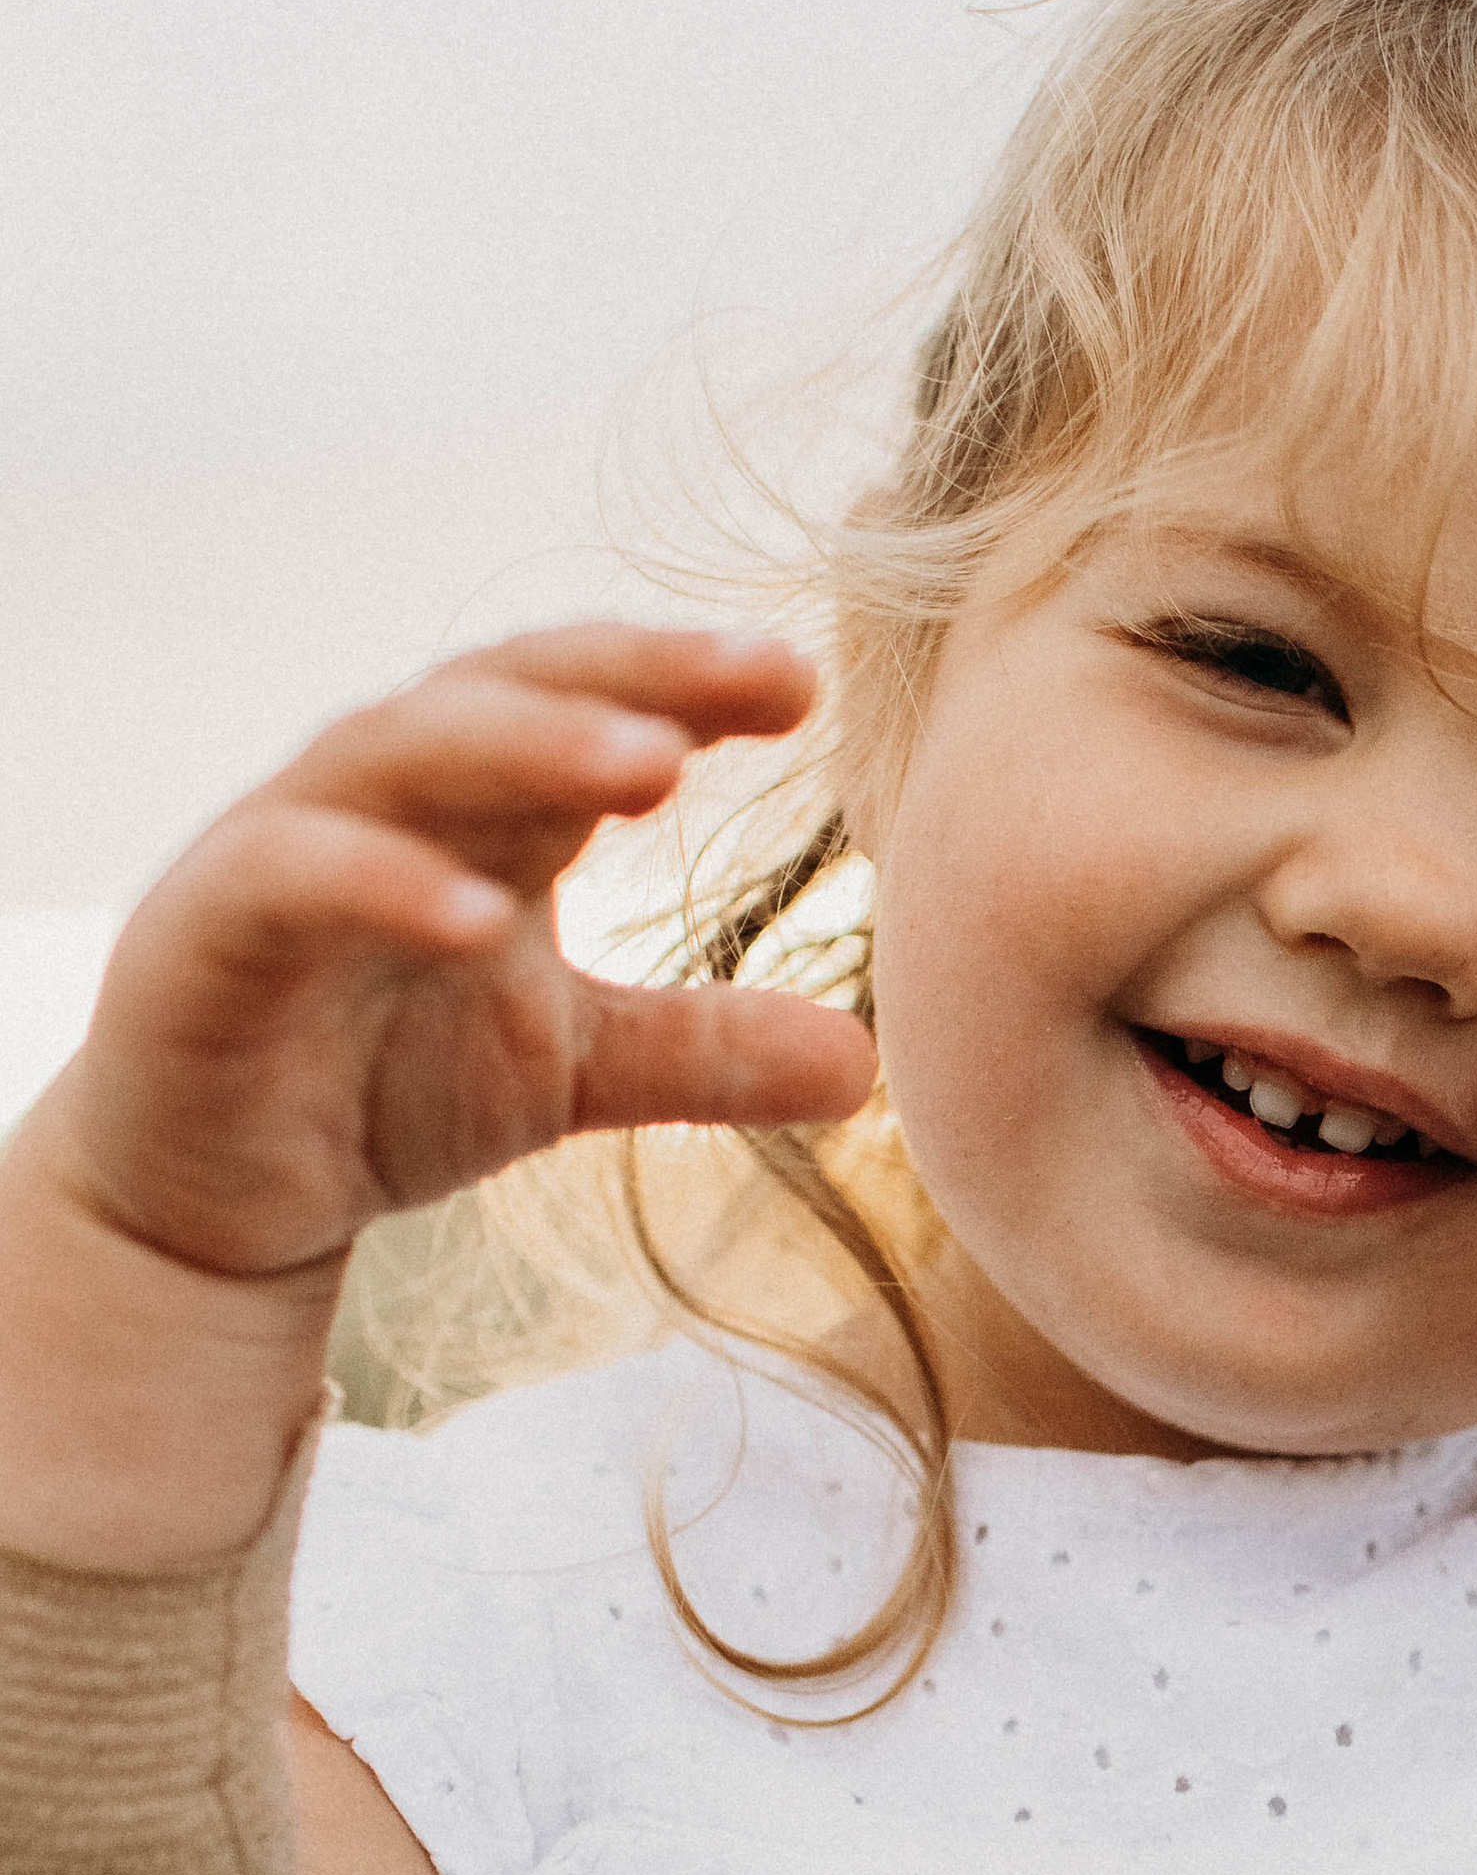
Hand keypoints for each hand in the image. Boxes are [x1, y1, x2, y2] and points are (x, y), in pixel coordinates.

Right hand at [50, 624, 874, 1288]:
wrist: (217, 1196)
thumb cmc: (387, 1083)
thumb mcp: (571, 1068)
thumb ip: (704, 1052)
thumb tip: (869, 1063)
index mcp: (485, 805)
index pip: (594, 703)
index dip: (690, 677)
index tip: (802, 682)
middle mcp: (389, 795)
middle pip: (510, 690)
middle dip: (632, 678)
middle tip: (754, 681)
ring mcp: (290, 849)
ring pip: (402, 753)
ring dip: (526, 748)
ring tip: (649, 767)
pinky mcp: (209, 930)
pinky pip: (296, 878)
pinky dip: (386, 884)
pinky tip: (479, 916)